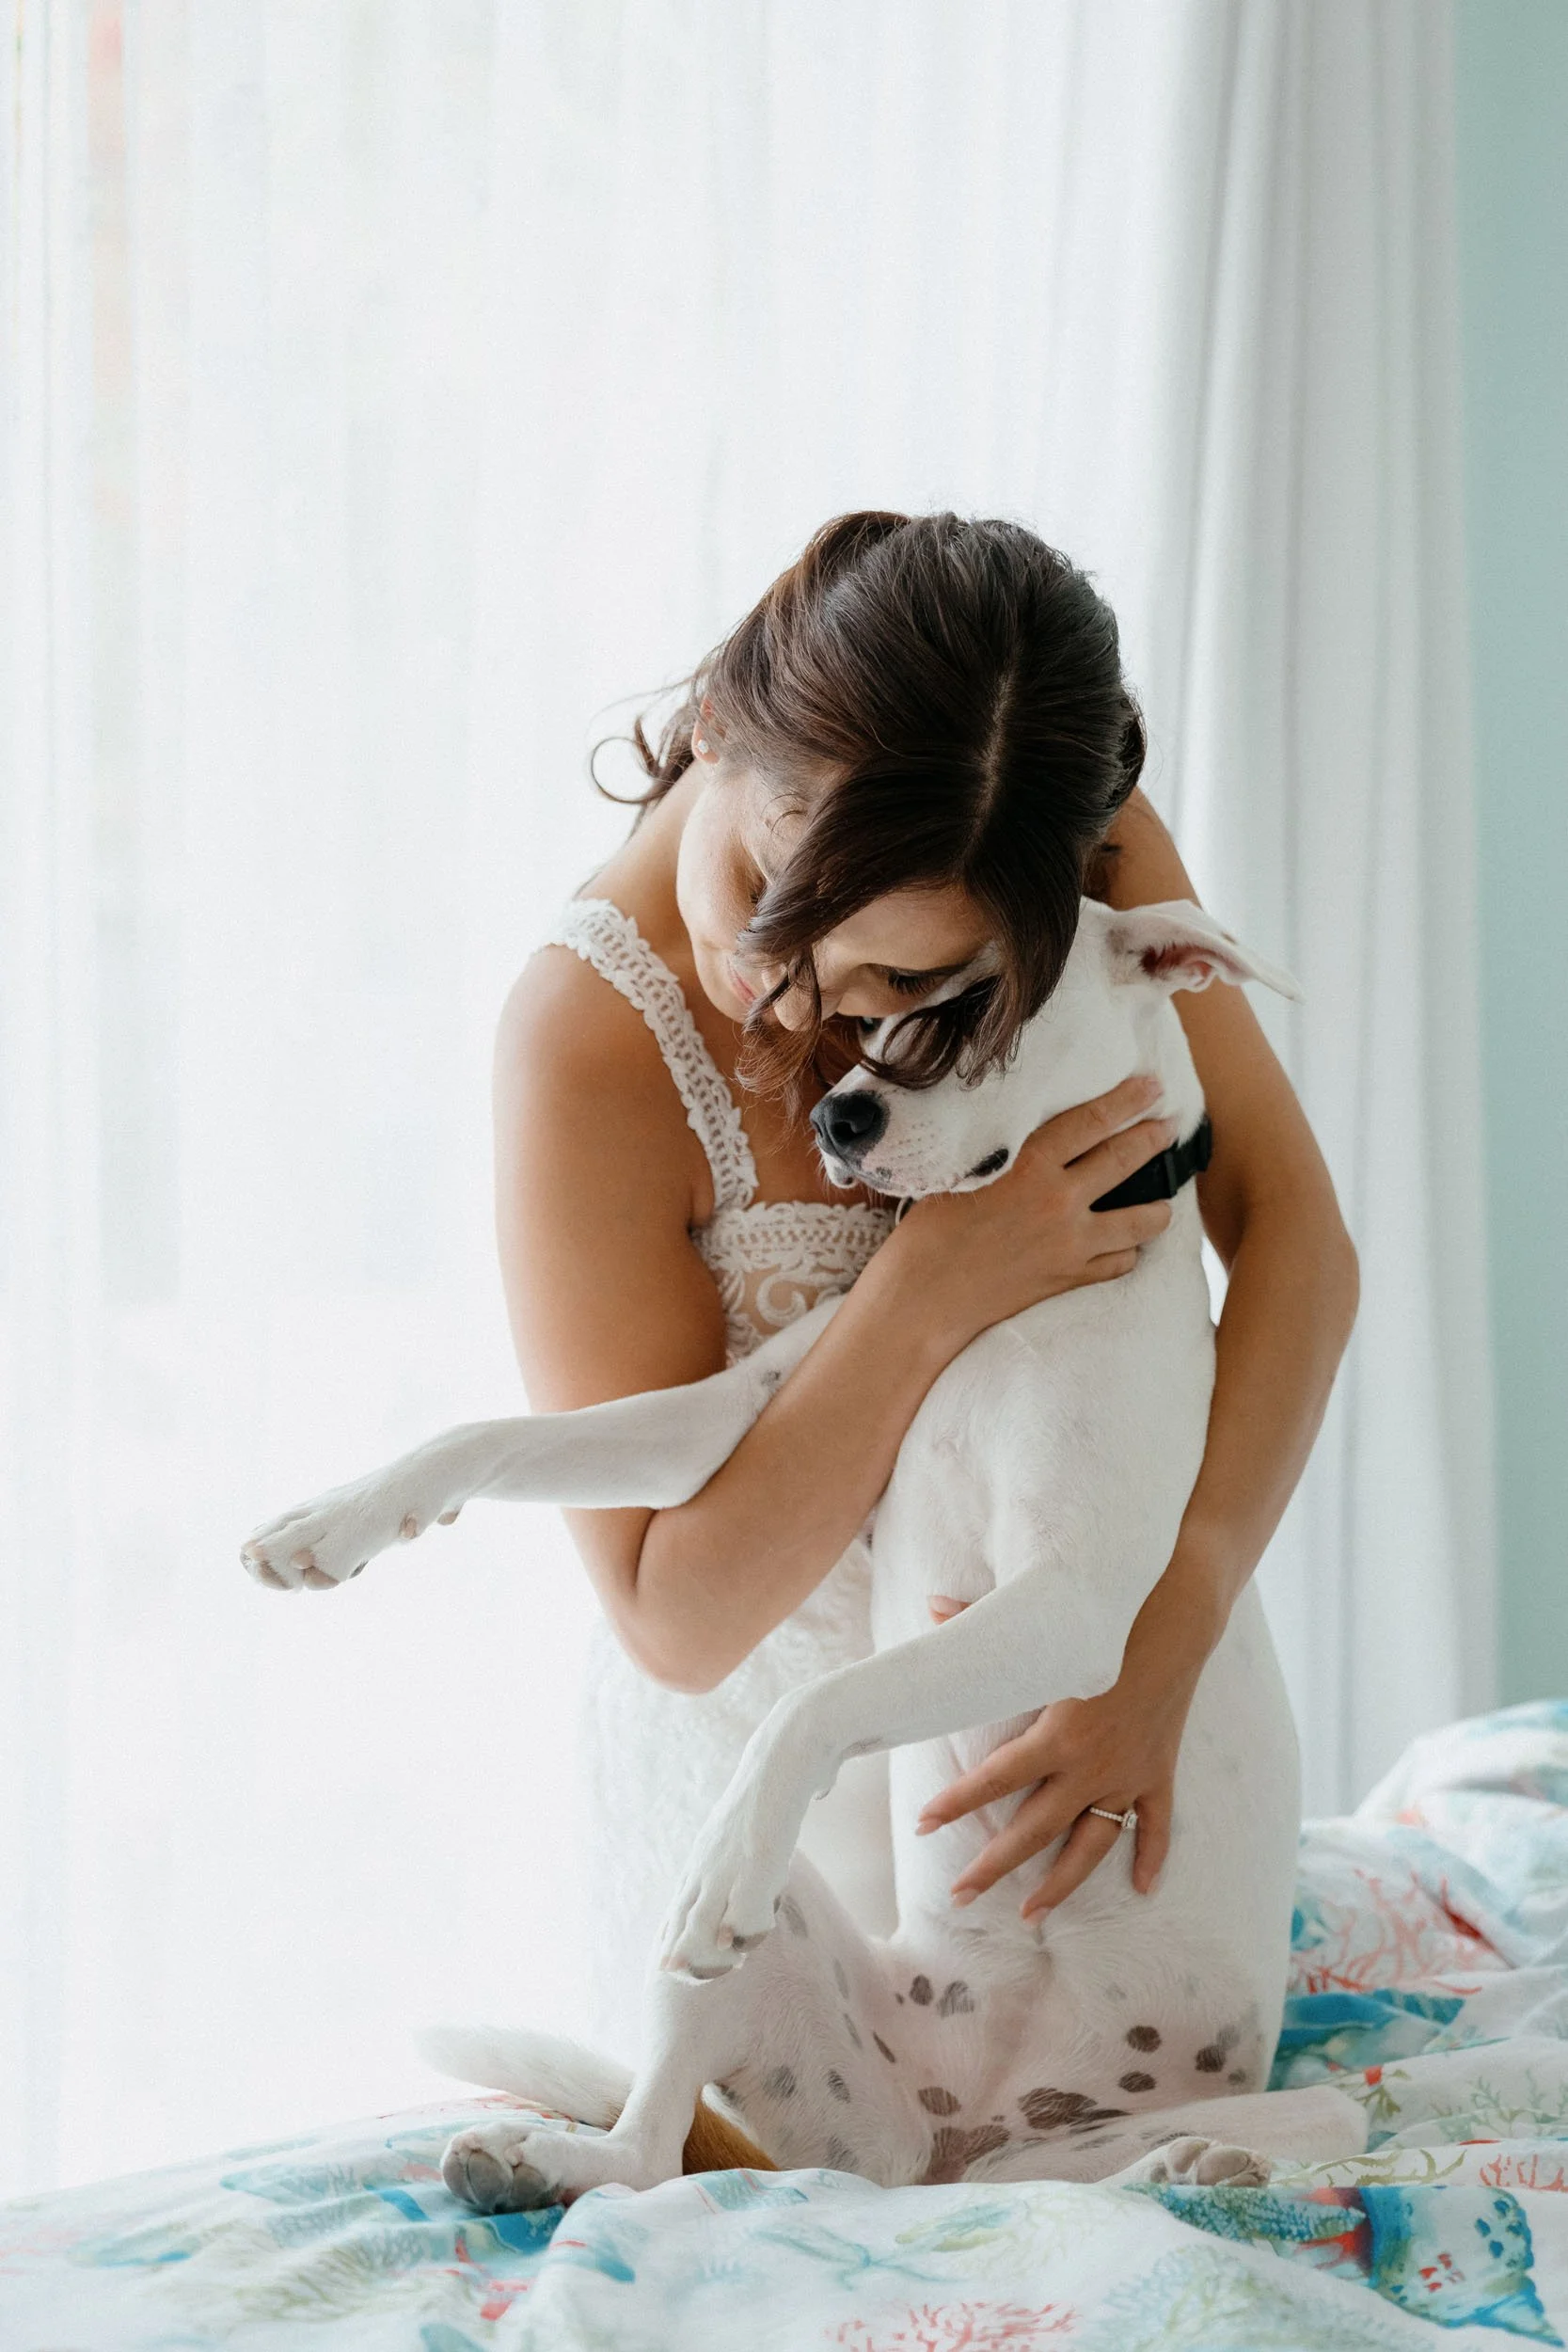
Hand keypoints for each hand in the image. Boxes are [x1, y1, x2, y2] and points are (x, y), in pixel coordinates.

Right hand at [893, 1074, 1179, 1343]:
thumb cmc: (929, 1231)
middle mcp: (1059, 1200)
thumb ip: (1004, 1153)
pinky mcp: (1069, 1278)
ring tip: (1162, 1203)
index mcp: (1030, 1164)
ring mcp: (1070, 1243)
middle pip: (1124, 1160)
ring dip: (1157, 1209)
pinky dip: (1125, 1253)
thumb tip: (1029, 1136)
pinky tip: (1124, 1247)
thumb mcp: (962, 1173)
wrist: (924, 1298)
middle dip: (1153, 1138)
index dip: (1127, 1100)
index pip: (1092, 1121)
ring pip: (1140, 1221)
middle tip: (1170, 1126)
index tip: (1151, 1086)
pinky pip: (1119, 1263)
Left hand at [914, 1594, 1201, 1916]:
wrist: (1178, 1615)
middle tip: (959, 1896)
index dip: (955, 1803)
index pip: (993, 1779)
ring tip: (1030, 1914)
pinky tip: (1141, 1889)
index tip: (923, 1824)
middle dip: (994, 1866)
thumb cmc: (1102, 1618)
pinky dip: (1151, 1857)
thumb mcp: (1041, 1625)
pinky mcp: (1160, 1772)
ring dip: (1060, 1883)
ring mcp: (1129, 1775)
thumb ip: (981, 1623)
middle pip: (1034, 1830)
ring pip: (1091, 1846)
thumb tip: (931, 1605)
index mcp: (1057, 1734)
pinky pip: (1156, 1826)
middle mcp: (1091, 1766)